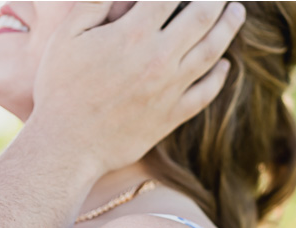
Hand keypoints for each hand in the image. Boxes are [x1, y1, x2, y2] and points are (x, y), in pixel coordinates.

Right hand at [31, 1, 245, 175]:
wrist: (67, 146)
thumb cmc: (59, 89)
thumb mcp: (66, 36)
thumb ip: (95, 3)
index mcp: (133, 34)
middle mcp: (159, 58)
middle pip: (202, 18)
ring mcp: (169, 89)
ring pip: (211, 52)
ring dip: (228, 28)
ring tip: (236, 13)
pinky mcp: (171, 116)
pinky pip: (205, 93)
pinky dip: (219, 77)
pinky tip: (224, 66)